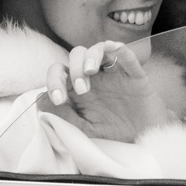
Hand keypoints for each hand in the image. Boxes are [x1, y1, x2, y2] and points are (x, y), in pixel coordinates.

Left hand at [44, 41, 171, 141]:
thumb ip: (65, 117)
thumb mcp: (86, 130)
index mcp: (79, 87)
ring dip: (91, 57)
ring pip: (98, 49)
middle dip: (74, 69)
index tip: (58, 100)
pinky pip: (126, 55)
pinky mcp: (134, 73)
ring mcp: (114, 72)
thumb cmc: (115, 131)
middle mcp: (95, 76)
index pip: (60, 72)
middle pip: (76, 55)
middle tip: (81, 90)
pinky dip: (119, 49)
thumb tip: (40, 102)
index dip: (54, 81)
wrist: (145, 136)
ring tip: (90, 72)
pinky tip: (114, 49)